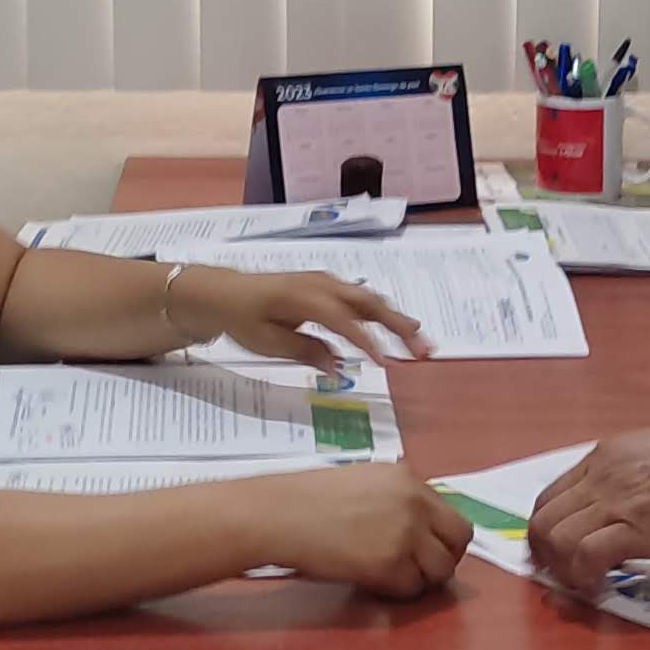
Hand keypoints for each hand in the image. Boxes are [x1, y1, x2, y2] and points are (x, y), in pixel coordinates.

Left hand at [173, 265, 434, 369]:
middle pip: (370, 304)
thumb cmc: (244, 319)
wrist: (226, 293)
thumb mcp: (267, 342)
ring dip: (397, 321)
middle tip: (423, 350)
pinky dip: (383, 314)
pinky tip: (398, 329)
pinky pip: (361, 299)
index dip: (367, 342)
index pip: (345, 321)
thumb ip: (305, 350)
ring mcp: (327, 283)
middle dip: (399, 327)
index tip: (386, 364)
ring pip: (370, 300)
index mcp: (306, 298)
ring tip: (421, 342)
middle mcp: (323, 285)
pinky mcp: (328, 287)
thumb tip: (337, 367)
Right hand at [261, 464, 472, 597]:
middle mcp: (414, 503)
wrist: (277, 515)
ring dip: (420, 579)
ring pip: (440, 570)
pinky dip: (396, 591)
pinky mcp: (389, 564)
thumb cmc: (305, 500)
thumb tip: (417, 528)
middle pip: (459, 541)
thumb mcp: (362, 483)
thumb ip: (395, 500)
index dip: (440, 539)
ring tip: (390, 576)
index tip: (426, 551)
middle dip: (444, 560)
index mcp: (407, 479)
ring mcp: (405, 533)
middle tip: (420, 571)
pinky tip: (372, 582)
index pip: (451, 515)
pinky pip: (411, 588)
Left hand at [526, 419, 649, 588]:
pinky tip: (600, 587)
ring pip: (555, 539)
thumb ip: (634, 473)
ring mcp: (615, 502)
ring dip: (562, 570)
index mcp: (605, 456)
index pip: (550, 496)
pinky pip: (586, 557)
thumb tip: (630, 499)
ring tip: (582, 583)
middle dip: (544, 555)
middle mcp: (601, 477)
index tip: (555, 551)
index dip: (546, 530)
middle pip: (542, 520)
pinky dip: (584, 579)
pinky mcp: (635, 530)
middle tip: (560, 576)